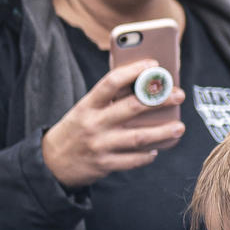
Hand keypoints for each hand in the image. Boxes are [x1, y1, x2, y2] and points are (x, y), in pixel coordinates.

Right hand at [40, 61, 185, 188]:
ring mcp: (99, 146)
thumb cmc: (76, 130)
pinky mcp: (103, 165)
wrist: (50, 164)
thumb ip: (108, 99)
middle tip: (178, 94)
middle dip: (160, 100)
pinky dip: (147, 154)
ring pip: (138, 137)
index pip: (111, 82)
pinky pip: (132, 160)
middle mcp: (93, 125)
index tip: (154, 64)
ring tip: (179, 127)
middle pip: (132, 108)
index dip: (134, 71)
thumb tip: (144, 85)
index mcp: (87, 106)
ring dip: (163, 132)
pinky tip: (156, 148)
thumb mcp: (83, 110)